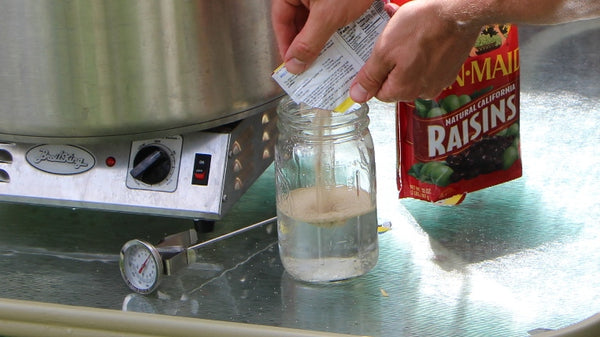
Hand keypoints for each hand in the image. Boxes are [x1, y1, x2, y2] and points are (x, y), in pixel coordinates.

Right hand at [271, 0, 373, 73]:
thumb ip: (308, 42)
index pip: (281, 21)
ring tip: (332, 57)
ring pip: (318, 20)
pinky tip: (347, 42)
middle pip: (299, 22)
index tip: (293, 66)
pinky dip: (338, 27)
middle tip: (313, 66)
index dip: (286, 46)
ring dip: (325, 38)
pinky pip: (333, 13)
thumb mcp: (327, 16)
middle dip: (308, 45)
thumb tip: (294, 64)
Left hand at [350, 1, 481, 101]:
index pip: (379, 93)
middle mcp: (424, 91)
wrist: (458, 11)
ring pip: (412, 70)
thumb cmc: (422, 27)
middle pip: (396, 82)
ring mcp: (439, 80)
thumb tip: (358, 96)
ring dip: (405, 53)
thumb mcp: (384, 50)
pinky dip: (421, 50)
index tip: (374, 57)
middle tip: (389, 40)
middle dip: (390, 61)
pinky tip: (419, 33)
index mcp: (404, 90)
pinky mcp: (450, 68)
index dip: (374, 74)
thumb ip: (370, 76)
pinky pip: (429, 63)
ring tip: (404, 32)